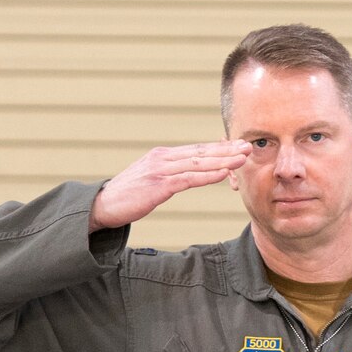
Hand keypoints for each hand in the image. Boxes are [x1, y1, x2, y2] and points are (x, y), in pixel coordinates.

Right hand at [89, 142, 253, 231]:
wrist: (102, 205)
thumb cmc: (127, 196)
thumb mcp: (150, 181)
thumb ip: (168, 175)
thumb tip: (186, 176)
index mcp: (163, 156)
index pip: (196, 150)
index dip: (219, 147)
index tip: (238, 145)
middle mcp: (163, 158)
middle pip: (201, 152)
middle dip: (227, 149)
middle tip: (249, 145)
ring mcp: (161, 170)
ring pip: (199, 163)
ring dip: (224, 160)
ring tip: (243, 157)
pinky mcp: (159, 185)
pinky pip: (189, 179)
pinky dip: (208, 175)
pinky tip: (224, 173)